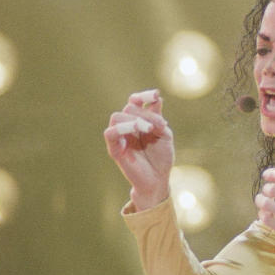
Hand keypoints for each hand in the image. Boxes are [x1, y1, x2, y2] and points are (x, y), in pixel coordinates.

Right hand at [104, 89, 173, 210]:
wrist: (158, 179)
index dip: (143, 96)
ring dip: (134, 120)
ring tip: (149, 129)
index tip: (156, 95)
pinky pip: (110, 133)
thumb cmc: (162, 157)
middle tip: (157, 127)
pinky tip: (136, 131)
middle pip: (128, 108)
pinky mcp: (115, 149)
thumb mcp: (165, 135)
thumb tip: (157, 99)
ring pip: (117, 117)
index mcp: (139, 121)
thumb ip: (158, 118)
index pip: (134, 101)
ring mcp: (120, 137)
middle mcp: (127, 126)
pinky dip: (121, 128)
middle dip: (145, 114)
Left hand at [255, 147, 274, 258]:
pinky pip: (266, 219)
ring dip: (260, 200)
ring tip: (263, 199)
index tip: (267, 175)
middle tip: (268, 189)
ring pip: (267, 204)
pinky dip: (263, 213)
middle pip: (274, 189)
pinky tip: (267, 212)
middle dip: (266, 187)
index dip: (272, 173)